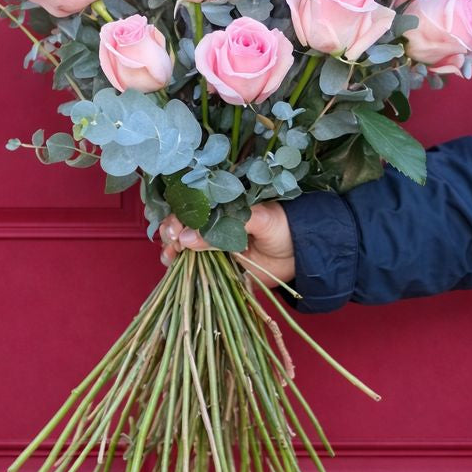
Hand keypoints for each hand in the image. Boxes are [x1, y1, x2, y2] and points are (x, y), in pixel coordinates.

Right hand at [158, 201, 294, 288]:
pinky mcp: (220, 264)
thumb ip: (224, 226)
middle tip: (173, 242)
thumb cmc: (282, 227)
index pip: (193, 207)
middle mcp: (215, 224)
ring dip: (171, 249)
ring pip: (184, 245)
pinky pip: (196, 265)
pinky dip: (181, 265)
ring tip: (170, 255)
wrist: (302, 253)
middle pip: (183, 226)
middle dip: (172, 232)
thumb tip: (188, 238)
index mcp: (223, 207)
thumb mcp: (256, 219)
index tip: (176, 230)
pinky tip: (173, 264)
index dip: (180, 217)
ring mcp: (215, 244)